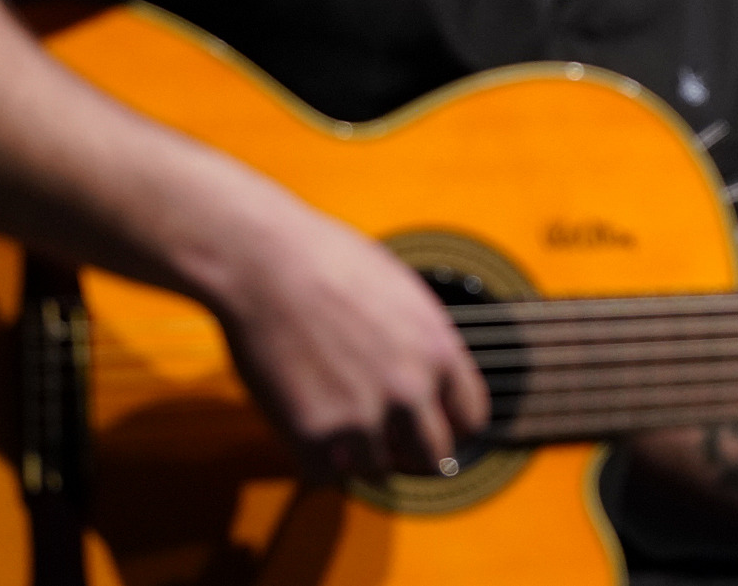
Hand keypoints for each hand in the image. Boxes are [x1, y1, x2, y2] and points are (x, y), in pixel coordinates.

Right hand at [200, 194, 491, 480]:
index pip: (471, 419)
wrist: (267, 261)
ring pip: (378, 472)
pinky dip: (318, 463)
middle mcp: (410, 390)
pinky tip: (309, 431)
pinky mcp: (312, 435)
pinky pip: (327, 477)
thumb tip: (433, 384)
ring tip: (338, 422)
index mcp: (440, 351)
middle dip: (412, 451)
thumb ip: (424, 345)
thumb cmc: (330, 263)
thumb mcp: (404, 295)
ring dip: (361, 456)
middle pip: (433, 457)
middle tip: (389, 441)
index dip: (450, 424)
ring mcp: (362, 416)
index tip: (431, 424)